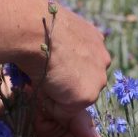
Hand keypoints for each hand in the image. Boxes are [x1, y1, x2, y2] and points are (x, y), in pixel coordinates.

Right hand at [18, 0, 111, 123]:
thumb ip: (62, 47)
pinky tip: (41, 83)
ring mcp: (98, 78)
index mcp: (95, 40)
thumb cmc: (36, 25)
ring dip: (56, 92)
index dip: (63, 69)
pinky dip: (49, 103)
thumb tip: (51, 61)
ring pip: (73, 98)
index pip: (82, 65)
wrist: (34, 27)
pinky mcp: (87, 96)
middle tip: (43, 71)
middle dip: (63, 83)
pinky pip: (63, 111)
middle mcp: (103, 58)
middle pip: (82, 83)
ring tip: (41, 74)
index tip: (48, 62)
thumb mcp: (54, 32)